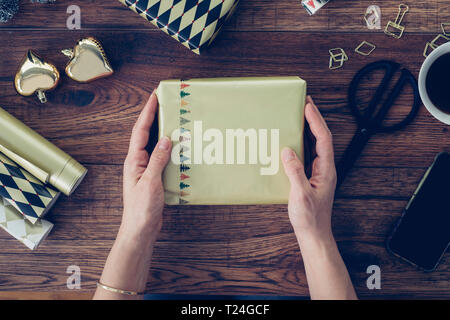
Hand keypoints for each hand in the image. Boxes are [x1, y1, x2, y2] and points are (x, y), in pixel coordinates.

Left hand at [120, 91, 171, 242]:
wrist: (140, 228)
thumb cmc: (141, 208)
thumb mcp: (151, 182)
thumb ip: (158, 160)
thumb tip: (165, 139)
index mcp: (134, 160)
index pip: (140, 131)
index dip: (148, 113)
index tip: (155, 97)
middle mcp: (138, 162)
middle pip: (146, 134)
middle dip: (154, 117)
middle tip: (165, 103)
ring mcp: (146, 169)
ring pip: (154, 145)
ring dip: (163, 132)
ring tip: (174, 120)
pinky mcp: (154, 177)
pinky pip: (162, 158)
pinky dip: (170, 150)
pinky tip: (179, 148)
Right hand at [281, 96, 336, 240]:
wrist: (314, 234)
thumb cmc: (310, 218)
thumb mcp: (300, 195)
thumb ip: (295, 172)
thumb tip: (288, 151)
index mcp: (326, 170)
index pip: (323, 139)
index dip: (316, 121)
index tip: (307, 106)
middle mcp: (325, 168)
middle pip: (322, 138)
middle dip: (314, 119)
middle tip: (305, 103)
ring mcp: (319, 173)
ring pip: (315, 145)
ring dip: (309, 129)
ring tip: (299, 116)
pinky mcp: (311, 177)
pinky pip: (308, 155)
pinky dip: (302, 143)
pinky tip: (292, 141)